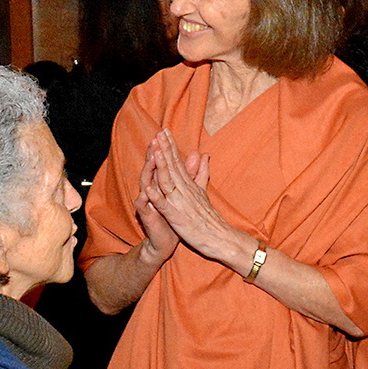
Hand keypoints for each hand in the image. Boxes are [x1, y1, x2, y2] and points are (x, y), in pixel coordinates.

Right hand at [133, 135, 180, 265]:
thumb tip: (197, 154)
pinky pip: (145, 204)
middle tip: (157, 138)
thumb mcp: (187, 190)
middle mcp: (152, 190)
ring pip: (146, 182)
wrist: (166, 239)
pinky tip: (148, 188)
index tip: (167, 132)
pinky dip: (147, 196)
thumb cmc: (176, 216)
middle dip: (154, 153)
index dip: (164, 147)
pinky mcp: (146, 214)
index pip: (162, 162)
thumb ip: (192, 172)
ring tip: (153, 156)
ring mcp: (147, 201)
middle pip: (152, 168)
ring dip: (149, 169)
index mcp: (162, 183)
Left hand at [150, 129, 238, 262]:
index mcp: (189, 184)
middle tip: (159, 132)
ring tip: (155, 150)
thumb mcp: (204, 191)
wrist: (219, 238)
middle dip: (165, 148)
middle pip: (173, 166)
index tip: (164, 130)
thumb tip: (204, 154)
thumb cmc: (209, 218)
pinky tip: (148, 187)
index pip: (178, 161)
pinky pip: (164, 205)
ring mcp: (180, 202)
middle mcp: (185, 189)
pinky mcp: (176, 216)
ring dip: (161, 165)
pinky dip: (156, 196)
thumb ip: (202, 172)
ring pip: (168, 181)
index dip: (171, 146)